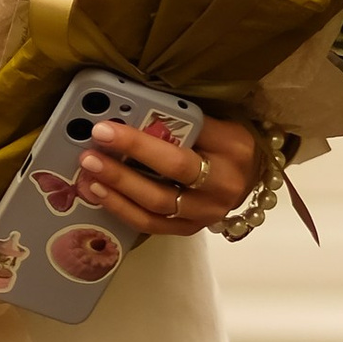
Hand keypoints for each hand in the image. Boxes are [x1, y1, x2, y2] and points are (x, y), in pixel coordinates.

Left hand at [76, 110, 262, 240]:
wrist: (253, 177)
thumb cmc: (228, 143)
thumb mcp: (217, 121)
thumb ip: (181, 119)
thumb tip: (129, 112)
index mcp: (232, 147)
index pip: (187, 135)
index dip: (145, 132)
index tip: (107, 126)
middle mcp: (223, 183)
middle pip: (173, 172)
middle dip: (128, 160)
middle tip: (92, 149)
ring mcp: (207, 211)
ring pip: (159, 204)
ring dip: (119, 187)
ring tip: (89, 172)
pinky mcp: (191, 228)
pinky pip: (153, 224)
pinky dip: (123, 210)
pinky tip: (100, 193)